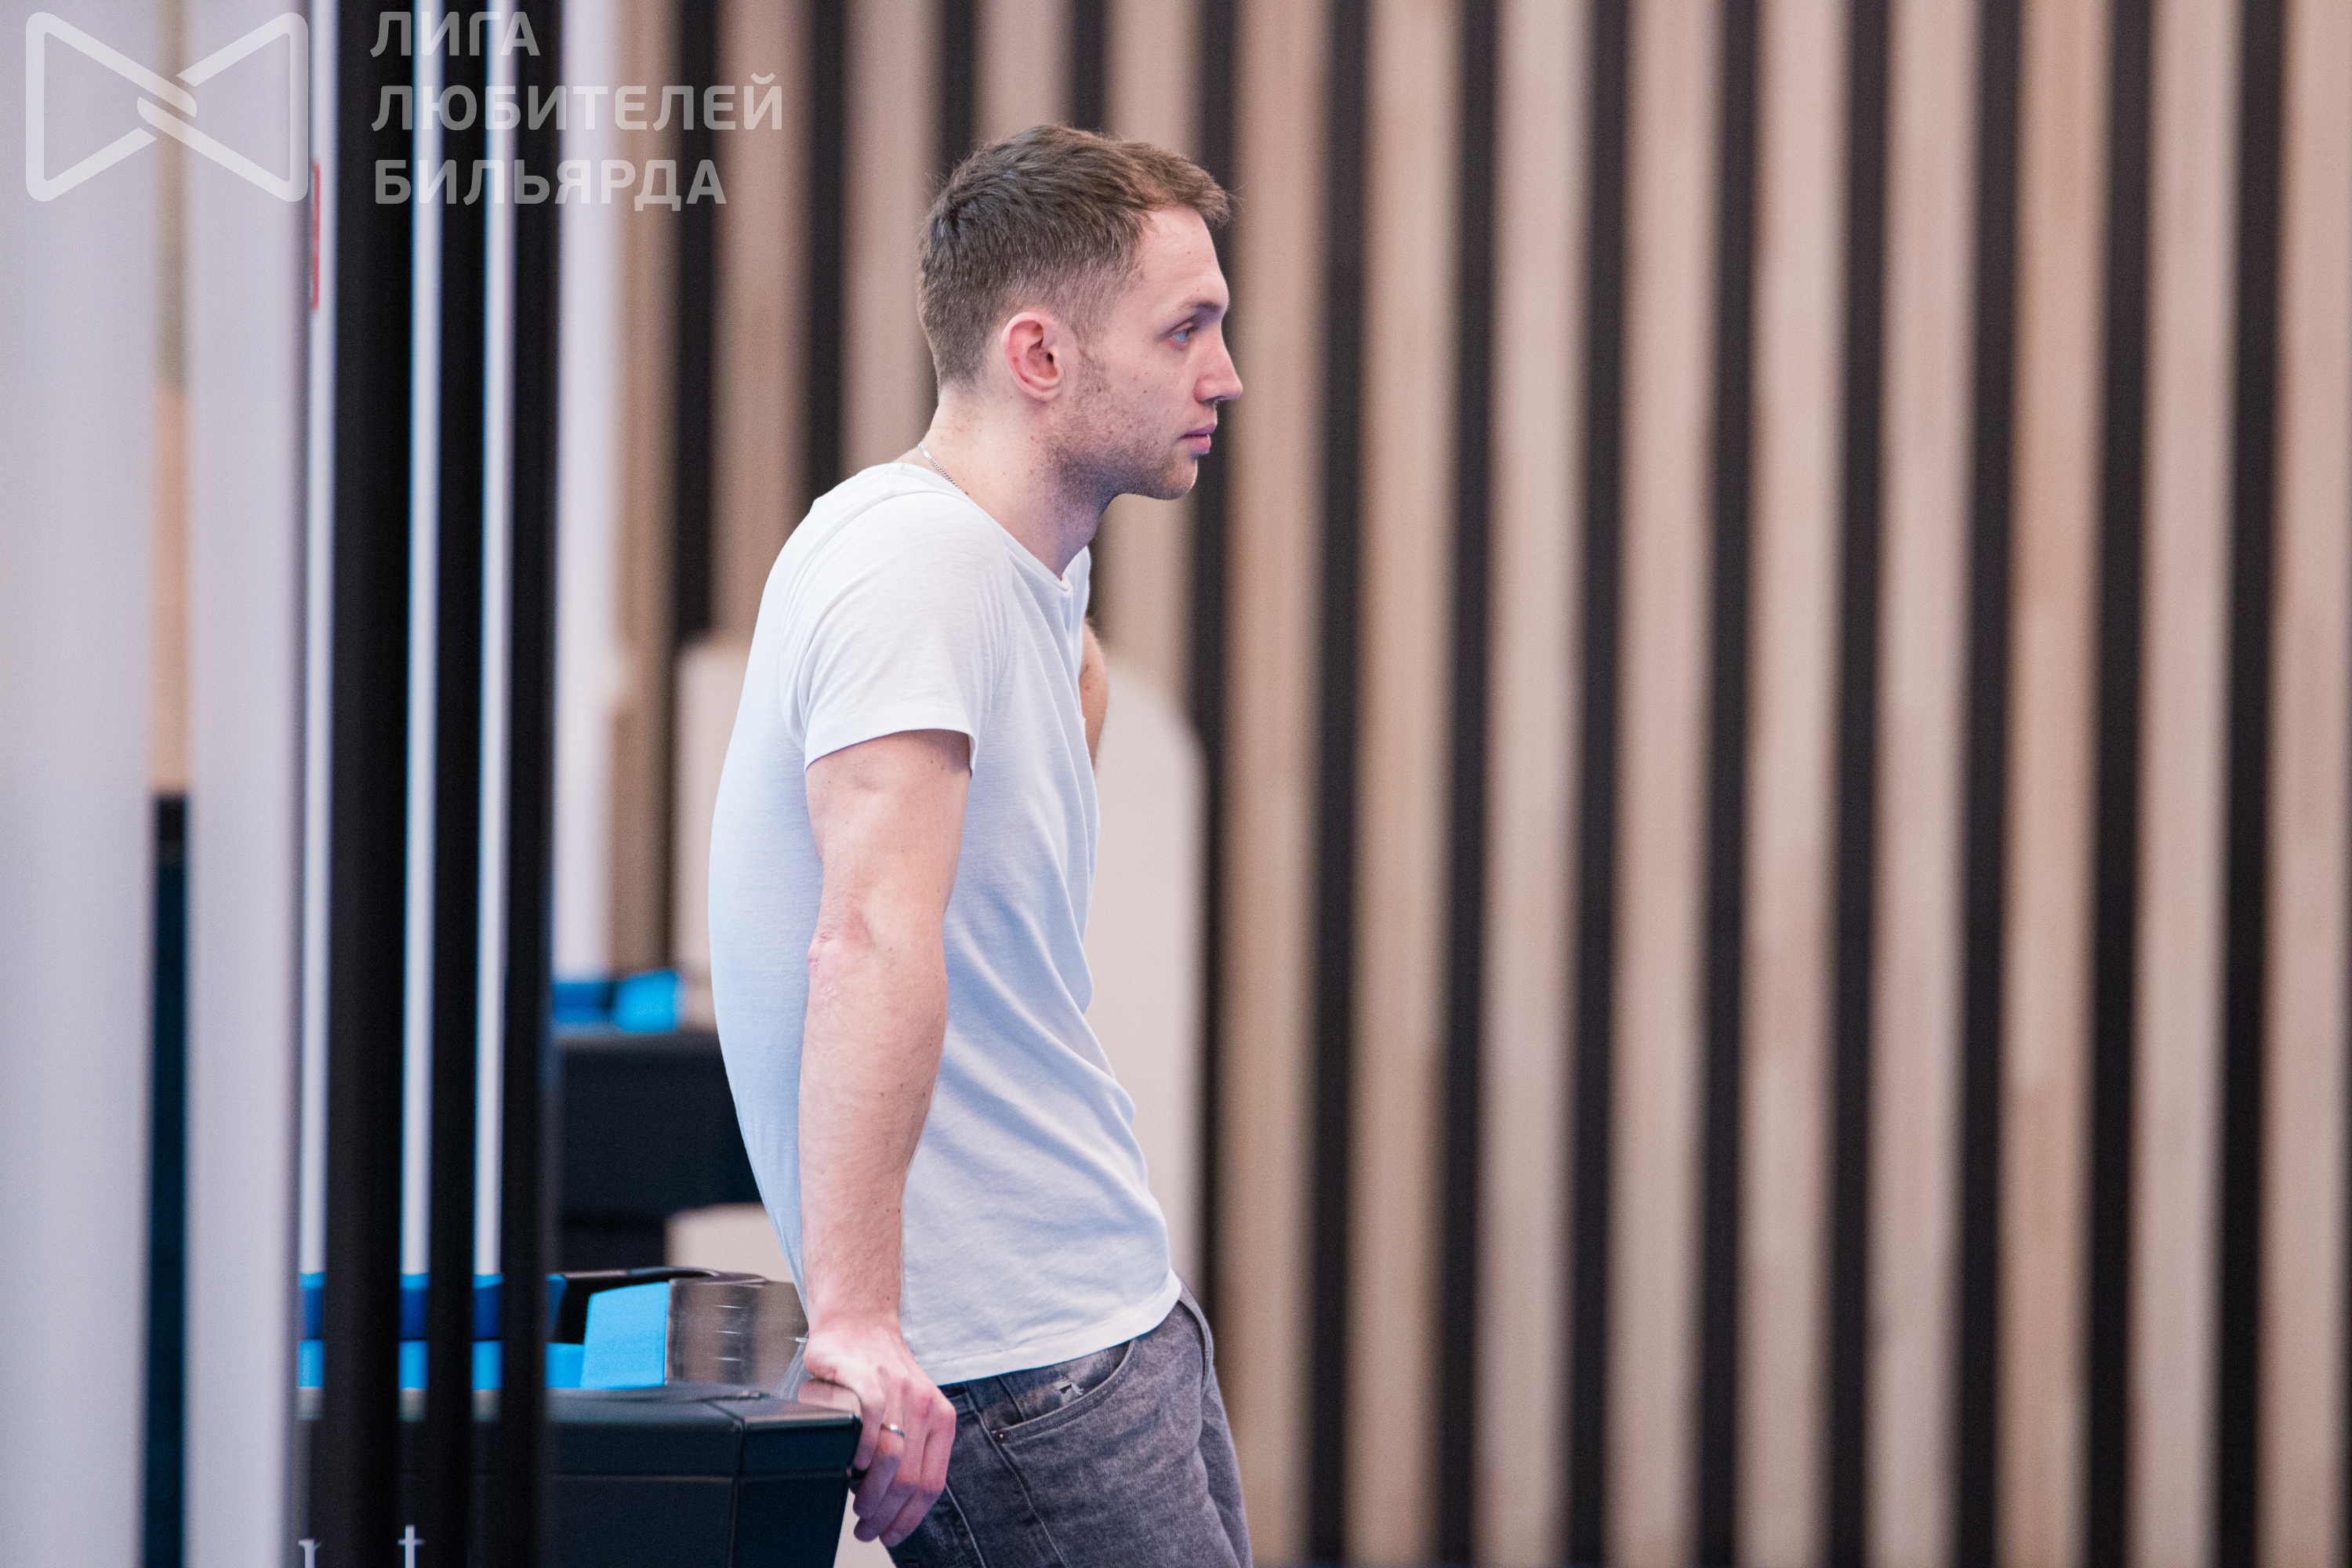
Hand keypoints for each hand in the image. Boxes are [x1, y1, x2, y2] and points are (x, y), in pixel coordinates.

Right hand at [803, 1319, 955, 1546]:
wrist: (858, 1324)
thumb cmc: (878, 1373)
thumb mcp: (909, 1411)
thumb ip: (910, 1449)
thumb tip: (895, 1506)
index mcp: (940, 1418)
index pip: (931, 1485)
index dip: (909, 1520)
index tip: (890, 1536)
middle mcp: (924, 1404)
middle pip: (909, 1480)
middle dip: (886, 1516)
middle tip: (866, 1529)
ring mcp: (897, 1390)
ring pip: (891, 1459)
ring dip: (870, 1495)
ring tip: (857, 1507)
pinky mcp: (867, 1377)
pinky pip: (871, 1421)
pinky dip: (861, 1451)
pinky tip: (852, 1466)